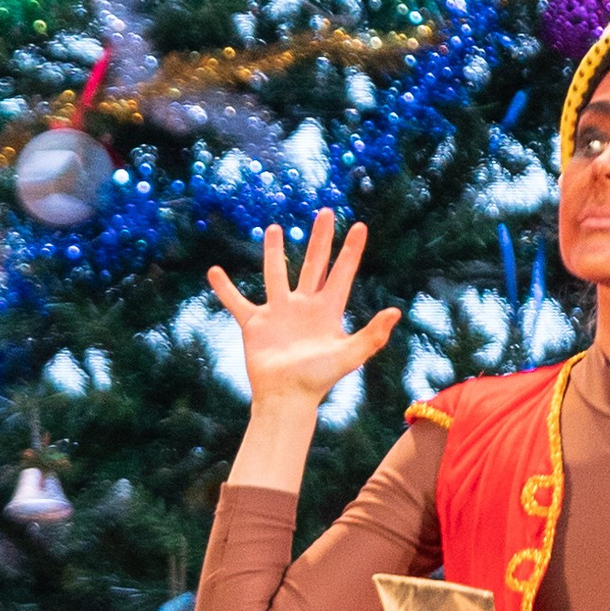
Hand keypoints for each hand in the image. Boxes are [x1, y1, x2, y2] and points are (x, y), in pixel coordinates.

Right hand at [207, 214, 401, 414]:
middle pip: (314, 264)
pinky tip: (214, 271)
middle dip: (321, 239)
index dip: (352, 251)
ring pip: (276, 274)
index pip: (342, 273)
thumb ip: (372, 335)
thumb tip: (395, 312)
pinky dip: (225, 288)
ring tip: (274, 228)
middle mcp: (304, 307)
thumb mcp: (349, 356)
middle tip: (326, 211)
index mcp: (327, 311)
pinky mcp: (255, 324)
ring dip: (274, 252)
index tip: (360, 226)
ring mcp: (279, 313)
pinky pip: (237, 302)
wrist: (285, 398)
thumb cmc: (318, 380)